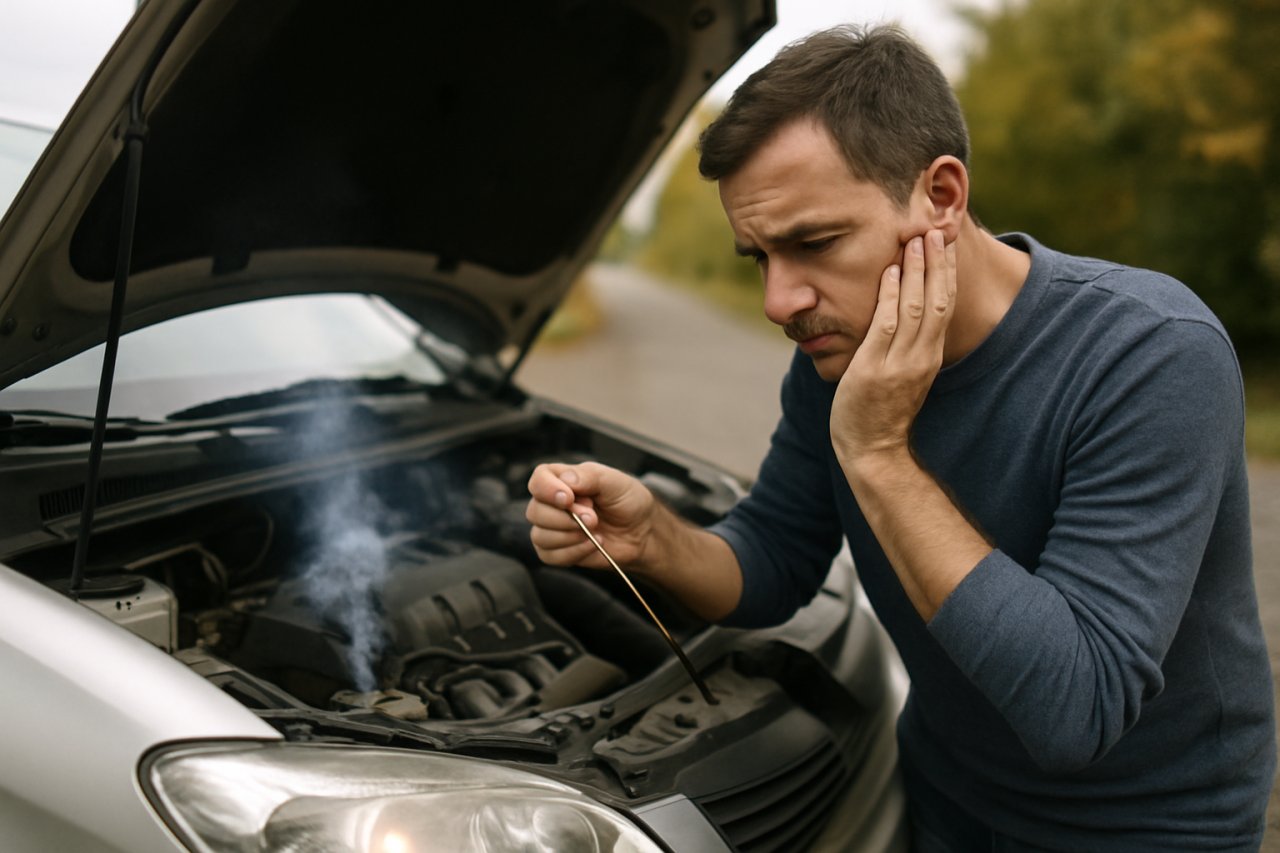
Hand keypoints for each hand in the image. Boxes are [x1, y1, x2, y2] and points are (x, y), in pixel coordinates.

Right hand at [525, 461, 656, 570]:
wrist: (642, 532)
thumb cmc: (628, 502)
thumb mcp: (615, 481)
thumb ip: (589, 476)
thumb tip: (565, 479)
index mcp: (563, 480)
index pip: (538, 480)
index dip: (547, 490)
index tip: (569, 498)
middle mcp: (553, 503)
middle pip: (535, 511)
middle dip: (566, 518)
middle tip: (593, 518)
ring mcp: (553, 528)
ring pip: (540, 536)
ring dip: (570, 536)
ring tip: (594, 531)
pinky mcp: (558, 551)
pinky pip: (549, 556)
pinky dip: (572, 552)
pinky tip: (591, 544)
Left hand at [831, 229, 955, 468]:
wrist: (873, 450)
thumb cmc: (883, 411)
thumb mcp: (905, 375)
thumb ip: (909, 347)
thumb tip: (907, 318)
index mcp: (930, 356)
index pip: (945, 306)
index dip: (947, 273)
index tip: (946, 244)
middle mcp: (921, 357)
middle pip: (938, 300)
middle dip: (937, 263)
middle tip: (935, 229)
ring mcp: (899, 363)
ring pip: (917, 307)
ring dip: (917, 271)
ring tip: (915, 239)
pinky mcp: (874, 369)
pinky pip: (886, 325)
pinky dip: (891, 296)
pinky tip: (891, 272)